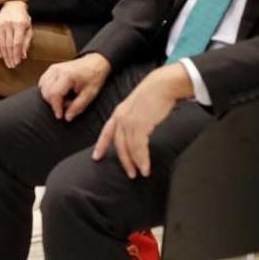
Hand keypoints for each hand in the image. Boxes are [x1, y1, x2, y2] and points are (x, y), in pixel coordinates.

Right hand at [0, 1, 32, 68]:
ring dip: (4, 55)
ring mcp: (0, 25)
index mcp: (19, 25)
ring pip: (1, 44)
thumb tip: (23, 56)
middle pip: (8, 45)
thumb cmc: (23, 18)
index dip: (17, 54)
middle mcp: (9, 24)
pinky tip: (0, 55)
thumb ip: (26, 42)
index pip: (17, 43)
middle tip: (12, 65)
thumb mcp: (28, 28)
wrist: (13, 4)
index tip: (17, 62)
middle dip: (10, 57)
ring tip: (7, 63)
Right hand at [38, 53, 111, 121]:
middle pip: (46, 91)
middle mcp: (57, 70)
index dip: (56, 107)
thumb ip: (78, 106)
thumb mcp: (90, 94)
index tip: (60, 116)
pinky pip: (43, 83)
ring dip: (50, 98)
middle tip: (67, 106)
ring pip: (42, 87)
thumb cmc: (94, 77)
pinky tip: (59, 94)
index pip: (54, 93)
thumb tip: (67, 117)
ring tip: (64, 99)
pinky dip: (48, 91)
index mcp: (68, 75)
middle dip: (54, 103)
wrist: (95, 62)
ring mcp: (52, 68)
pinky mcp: (51, 69)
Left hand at [93, 63, 193, 178]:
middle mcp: (121, 117)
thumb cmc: (153, 95)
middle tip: (129, 174)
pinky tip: (145, 167)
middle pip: (118, 143)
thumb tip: (137, 132)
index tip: (96, 157)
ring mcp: (129, 121)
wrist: (162, 85)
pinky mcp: (140, 124)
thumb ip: (134, 118)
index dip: (101, 145)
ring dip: (134, 162)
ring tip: (139, 173)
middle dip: (123, 160)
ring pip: (128, 147)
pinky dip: (141, 158)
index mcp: (119, 112)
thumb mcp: (138, 107)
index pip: (107, 132)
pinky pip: (138, 146)